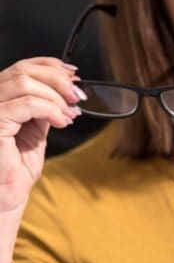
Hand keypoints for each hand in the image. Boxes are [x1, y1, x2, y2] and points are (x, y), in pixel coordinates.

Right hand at [0, 58, 81, 213]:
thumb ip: (43, 109)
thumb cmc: (14, 169)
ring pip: (24, 83)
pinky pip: (27, 104)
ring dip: (56, 96)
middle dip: (57, 79)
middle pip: (22, 70)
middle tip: (77, 96)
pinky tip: (61, 121)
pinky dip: (51, 109)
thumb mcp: (35, 131)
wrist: (5, 196)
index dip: (50, 66)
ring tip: (69, 114)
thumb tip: (65, 91)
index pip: (20, 68)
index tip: (74, 75)